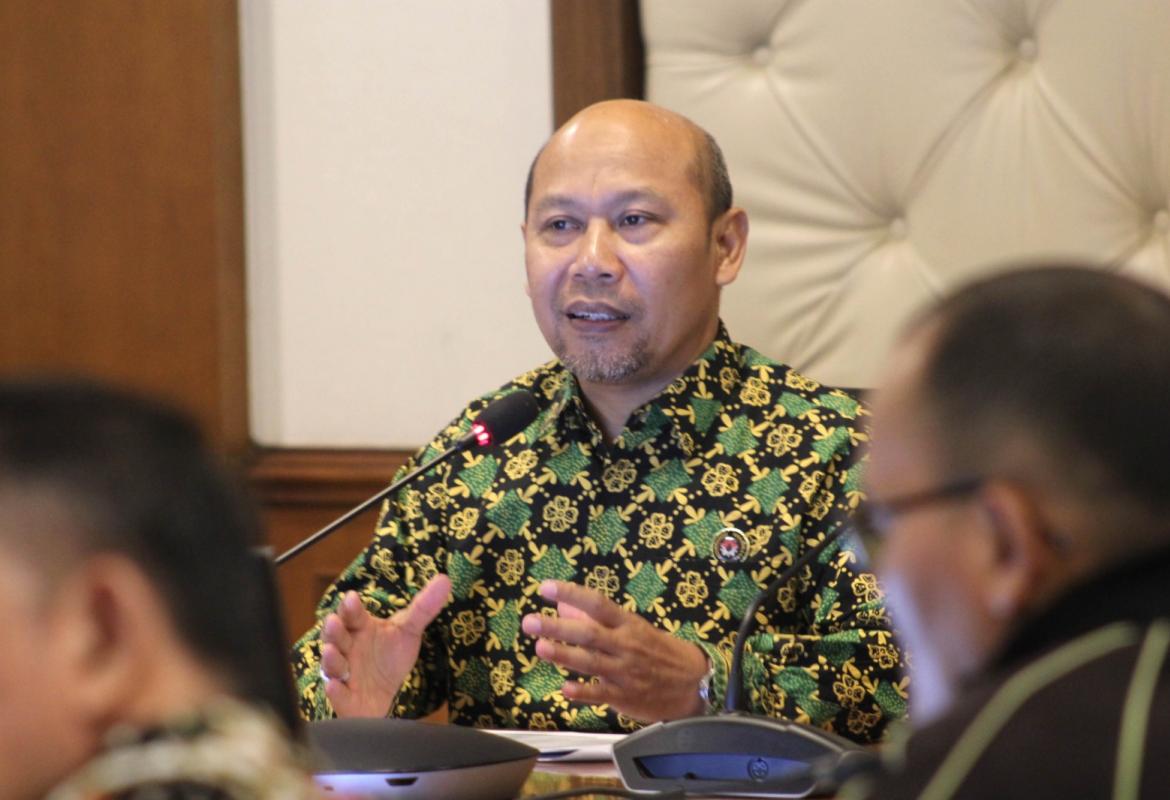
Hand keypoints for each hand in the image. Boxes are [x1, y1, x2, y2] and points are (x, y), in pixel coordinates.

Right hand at [319, 574, 451, 717]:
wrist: (385, 695)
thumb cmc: (390, 657)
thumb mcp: (408, 631)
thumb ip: (423, 608)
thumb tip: (445, 579)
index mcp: (360, 628)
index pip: (353, 615)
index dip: (350, 607)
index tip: (351, 598)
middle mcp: (347, 648)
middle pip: (336, 637)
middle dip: (334, 630)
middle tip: (333, 621)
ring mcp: (342, 673)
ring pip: (332, 664)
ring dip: (331, 658)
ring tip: (331, 651)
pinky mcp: (344, 698)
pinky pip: (337, 694)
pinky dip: (335, 691)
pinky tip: (334, 687)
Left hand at [520, 580, 709, 721]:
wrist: (693, 683)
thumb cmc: (658, 650)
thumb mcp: (632, 628)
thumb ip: (596, 619)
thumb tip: (563, 607)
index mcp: (628, 624)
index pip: (597, 604)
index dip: (572, 594)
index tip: (546, 588)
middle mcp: (626, 645)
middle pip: (589, 633)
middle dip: (558, 628)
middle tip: (530, 622)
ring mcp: (625, 672)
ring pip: (591, 662)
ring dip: (565, 655)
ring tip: (540, 647)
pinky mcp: (625, 697)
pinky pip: (601, 694)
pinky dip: (584, 692)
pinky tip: (565, 689)